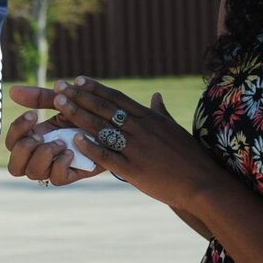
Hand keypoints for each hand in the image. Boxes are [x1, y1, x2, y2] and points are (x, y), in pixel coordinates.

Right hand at [4, 84, 103, 184]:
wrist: (114, 124)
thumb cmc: (85, 112)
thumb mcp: (62, 101)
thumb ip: (39, 97)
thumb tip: (12, 90)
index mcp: (34, 139)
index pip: (11, 144)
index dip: (16, 131)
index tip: (33, 115)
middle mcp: (41, 156)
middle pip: (15, 166)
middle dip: (25, 148)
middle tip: (40, 135)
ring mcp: (55, 167)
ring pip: (33, 173)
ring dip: (43, 155)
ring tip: (60, 142)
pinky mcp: (73, 174)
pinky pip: (56, 179)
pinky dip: (60, 164)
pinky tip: (70, 152)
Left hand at [51, 77, 218, 210]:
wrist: (202, 183)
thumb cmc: (190, 156)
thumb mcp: (174, 129)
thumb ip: (161, 112)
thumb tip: (156, 96)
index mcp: (150, 118)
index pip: (117, 98)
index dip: (96, 88)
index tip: (78, 79)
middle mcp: (142, 129)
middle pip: (105, 109)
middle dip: (80, 97)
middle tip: (60, 87)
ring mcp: (138, 149)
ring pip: (102, 128)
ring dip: (79, 115)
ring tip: (60, 105)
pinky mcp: (135, 170)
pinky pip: (108, 156)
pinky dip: (91, 147)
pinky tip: (75, 138)